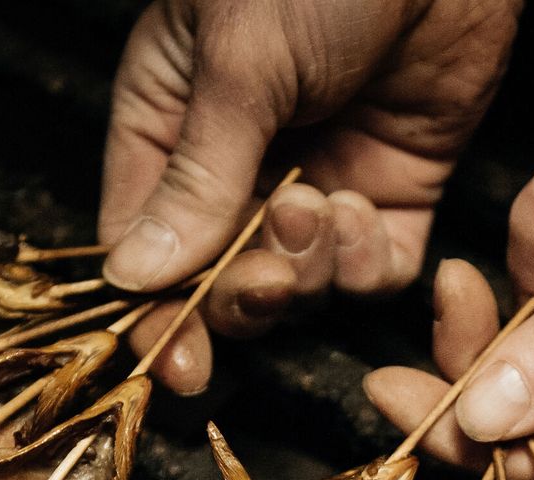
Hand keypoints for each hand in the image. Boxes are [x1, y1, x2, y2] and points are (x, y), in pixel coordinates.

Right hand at [102, 0, 520, 393]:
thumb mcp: (241, 64)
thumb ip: (199, 175)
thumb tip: (138, 274)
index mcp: (172, 121)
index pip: (148, 241)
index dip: (158, 309)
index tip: (173, 361)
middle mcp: (242, 162)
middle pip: (223, 279)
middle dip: (244, 294)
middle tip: (269, 275)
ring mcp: (320, 178)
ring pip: (301, 285)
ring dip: (309, 269)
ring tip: (322, 205)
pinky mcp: (395, 187)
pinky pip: (374, 269)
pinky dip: (369, 263)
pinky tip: (368, 210)